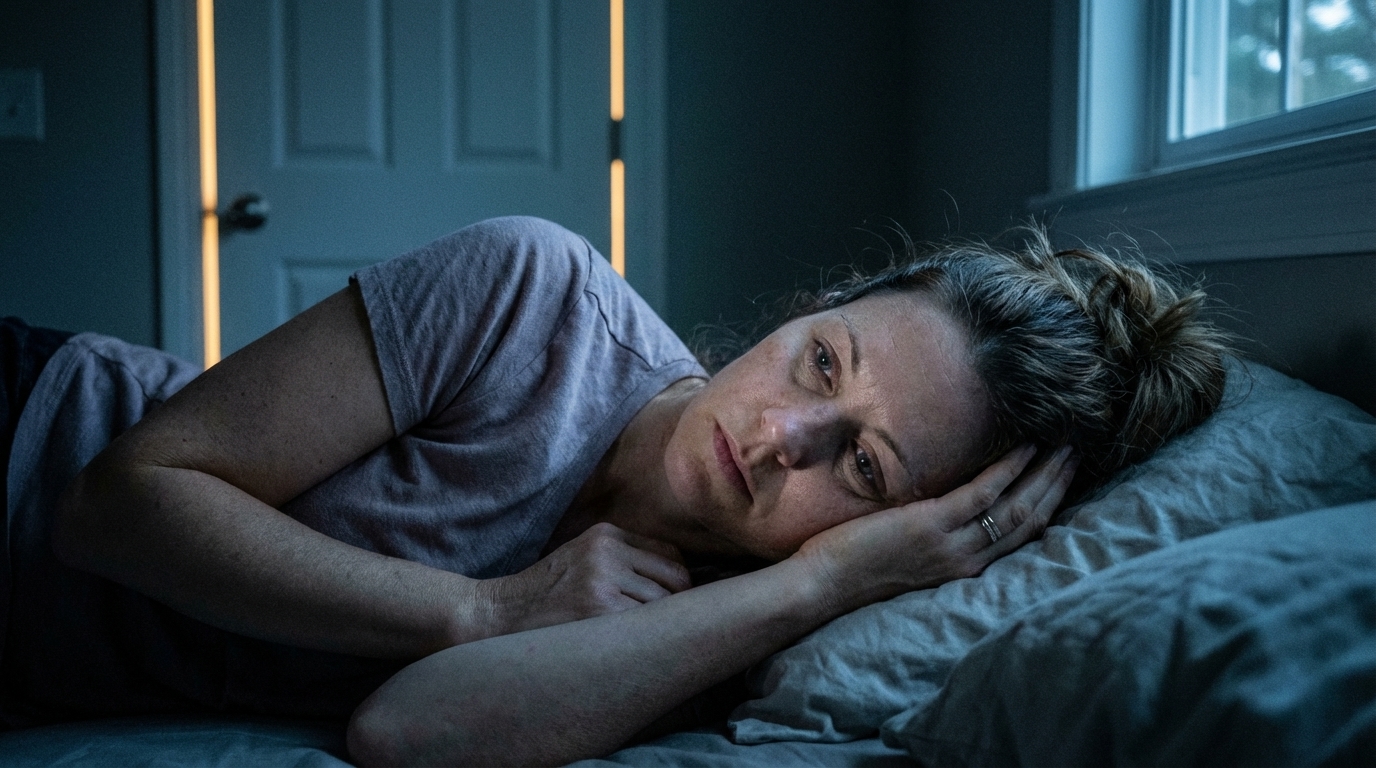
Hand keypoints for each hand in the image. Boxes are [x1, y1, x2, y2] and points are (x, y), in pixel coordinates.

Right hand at [479, 522, 691, 636]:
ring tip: (641, 639)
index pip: (671, 554)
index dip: (678, 582)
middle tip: (665, 627)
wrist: (498, 612)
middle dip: (678, 606)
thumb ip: (623, 560)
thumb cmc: (545, 593)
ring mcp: (604, 578)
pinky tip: (627, 647)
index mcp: (606, 534)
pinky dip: (642, 639)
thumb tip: (681, 582)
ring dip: (658, 627)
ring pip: (663, 606)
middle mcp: (608, 551)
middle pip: (676, 578)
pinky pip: (643, 625)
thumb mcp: (582, 558)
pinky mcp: (599, 609)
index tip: (673, 603)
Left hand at [793, 444, 1077, 614]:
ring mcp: (953, 544)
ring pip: (1017, 506)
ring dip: (1045, 473)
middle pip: (1030, 520)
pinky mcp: (933, 526)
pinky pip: (982, 493)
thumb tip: (946, 507)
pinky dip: (1008, 469)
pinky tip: (1024, 447)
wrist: (824, 586)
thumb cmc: (856, 569)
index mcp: (964, 569)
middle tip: (1077, 452)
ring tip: (1063, 445)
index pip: (1020, 537)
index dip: (1048, 505)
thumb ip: (936, 538)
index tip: (1064, 477)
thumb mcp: (910, 557)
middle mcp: (968, 561)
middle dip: (1058, 485)